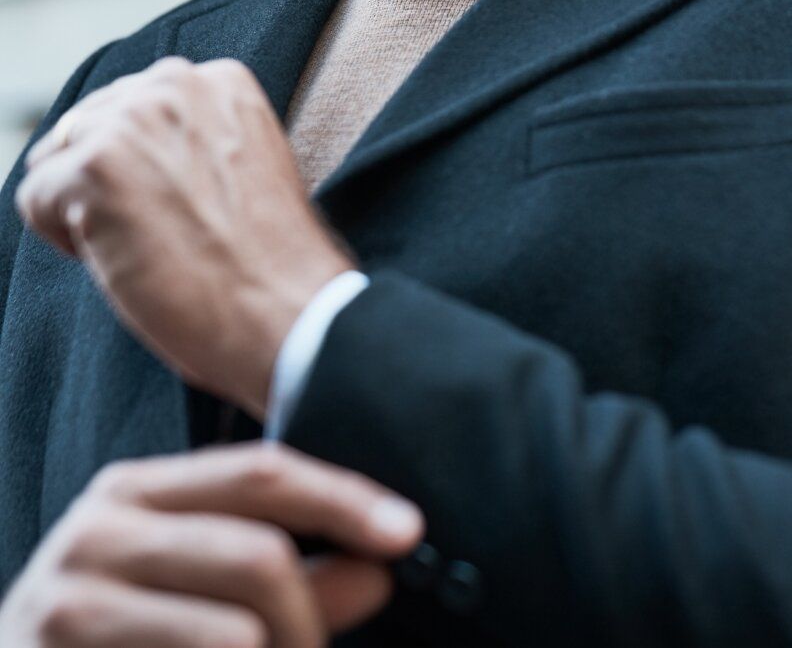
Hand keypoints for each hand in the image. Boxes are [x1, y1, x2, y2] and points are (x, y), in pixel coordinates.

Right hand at [0, 440, 424, 646]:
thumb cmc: (112, 638)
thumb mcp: (194, 589)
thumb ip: (292, 580)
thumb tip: (380, 571)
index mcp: (138, 490)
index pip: (264, 473)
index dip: (344, 499)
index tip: (409, 533)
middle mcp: (100, 529)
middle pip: (259, 557)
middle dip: (313, 621)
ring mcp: (69, 602)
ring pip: (236, 636)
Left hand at [15, 56, 355, 417]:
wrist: (286, 306)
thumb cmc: (268, 255)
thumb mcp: (245, 160)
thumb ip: (193, 133)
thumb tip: (129, 148)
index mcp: (220, 79)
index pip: (135, 103)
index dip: (143, 162)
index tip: (177, 203)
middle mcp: (175, 83)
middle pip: (90, 123)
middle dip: (106, 178)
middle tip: (156, 230)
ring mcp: (132, 121)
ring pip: (57, 158)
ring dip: (82, 206)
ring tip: (139, 243)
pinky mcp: (94, 168)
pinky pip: (35, 196)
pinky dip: (62, 238)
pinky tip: (120, 258)